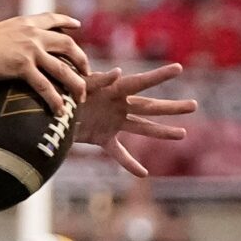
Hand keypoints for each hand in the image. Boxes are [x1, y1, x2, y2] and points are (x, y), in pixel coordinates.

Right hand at [0, 12, 88, 109]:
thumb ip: (13, 36)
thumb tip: (13, 46)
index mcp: (26, 23)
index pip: (53, 18)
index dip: (67, 22)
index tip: (77, 27)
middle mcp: (33, 34)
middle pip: (68, 46)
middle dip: (82, 61)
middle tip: (87, 74)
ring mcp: (30, 50)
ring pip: (63, 68)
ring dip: (76, 84)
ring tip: (81, 98)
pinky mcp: (22, 67)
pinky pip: (45, 85)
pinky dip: (55, 99)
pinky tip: (60, 110)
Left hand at [72, 61, 193, 175]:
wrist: (45, 113)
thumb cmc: (62, 93)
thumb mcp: (79, 85)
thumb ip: (99, 80)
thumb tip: (119, 72)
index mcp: (114, 89)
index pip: (141, 82)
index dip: (159, 75)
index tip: (179, 67)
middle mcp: (118, 105)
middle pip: (150, 107)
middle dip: (172, 107)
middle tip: (194, 105)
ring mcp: (113, 122)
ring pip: (142, 128)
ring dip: (162, 132)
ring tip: (183, 134)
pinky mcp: (103, 138)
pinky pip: (119, 153)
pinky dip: (130, 163)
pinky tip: (144, 173)